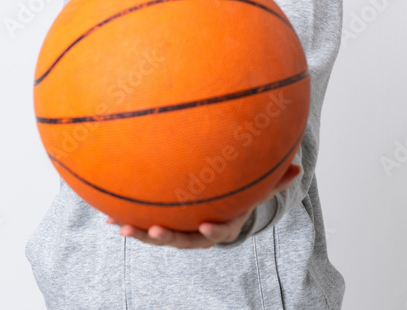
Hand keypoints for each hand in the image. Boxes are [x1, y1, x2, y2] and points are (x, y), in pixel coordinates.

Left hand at [106, 164, 300, 249]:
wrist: (220, 214)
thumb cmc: (239, 199)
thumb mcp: (259, 191)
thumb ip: (275, 182)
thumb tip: (300, 167)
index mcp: (221, 226)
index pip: (218, 232)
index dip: (212, 231)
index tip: (207, 226)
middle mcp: (197, 234)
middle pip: (181, 240)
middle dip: (167, 237)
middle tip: (154, 231)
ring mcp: (178, 232)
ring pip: (158, 236)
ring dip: (140, 233)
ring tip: (120, 227)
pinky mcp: (161, 225)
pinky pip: (143, 223)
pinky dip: (125, 219)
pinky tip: (106, 216)